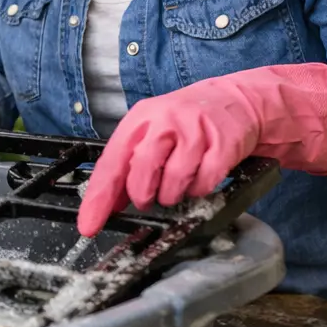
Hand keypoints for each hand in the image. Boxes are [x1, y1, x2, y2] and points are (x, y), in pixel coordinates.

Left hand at [77, 63, 326, 235]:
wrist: (237, 102)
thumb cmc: (186, 121)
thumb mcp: (151, 133)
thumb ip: (129, 164)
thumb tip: (109, 202)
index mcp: (139, 119)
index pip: (111, 163)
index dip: (99, 198)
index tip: (89, 225)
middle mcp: (164, 121)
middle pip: (141, 171)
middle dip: (143, 194)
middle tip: (148, 198)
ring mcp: (195, 132)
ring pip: (174, 180)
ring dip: (172, 194)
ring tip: (176, 186)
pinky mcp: (223, 145)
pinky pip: (204, 182)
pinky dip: (199, 190)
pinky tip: (198, 180)